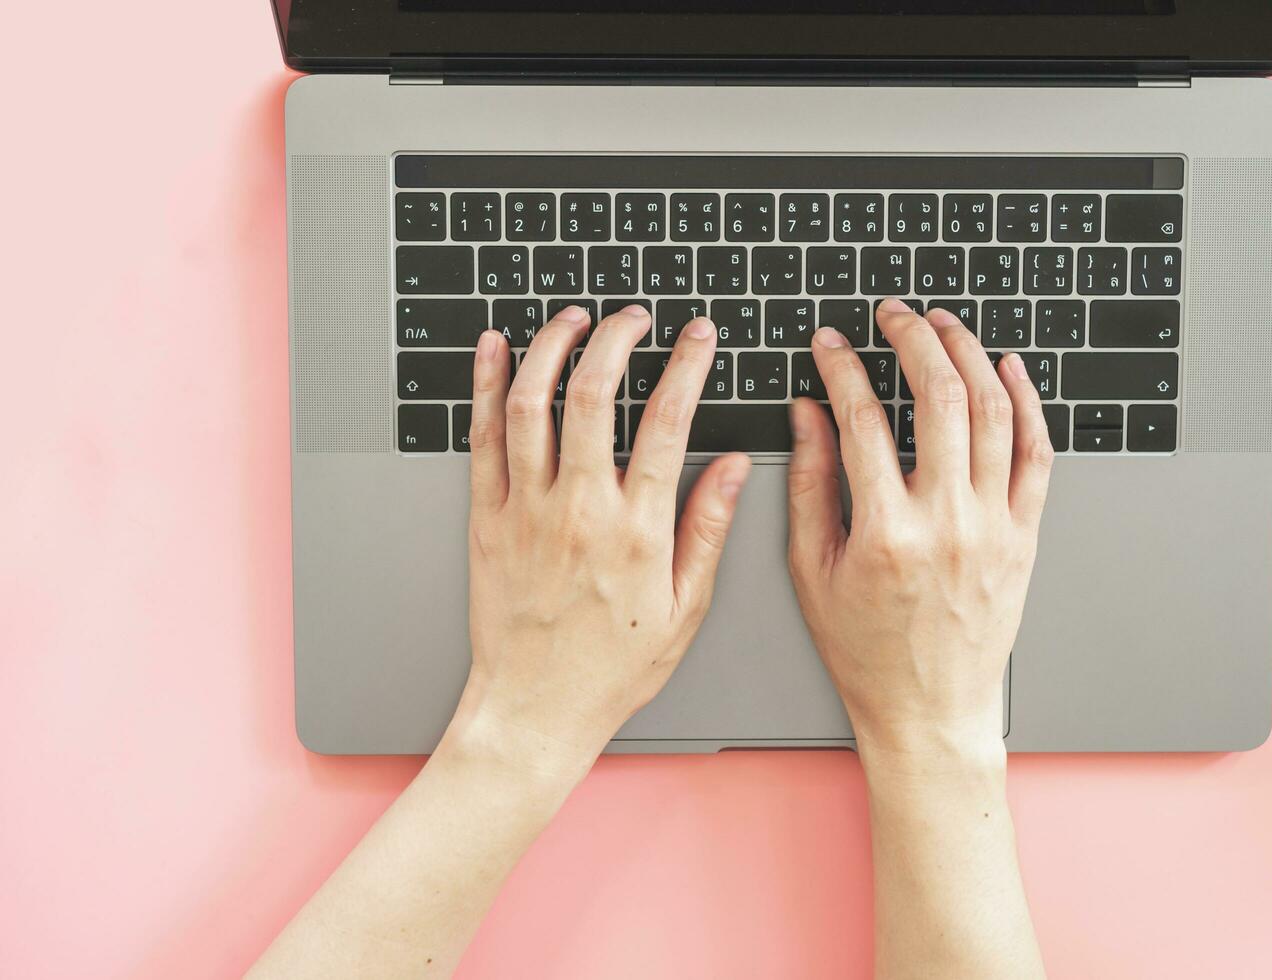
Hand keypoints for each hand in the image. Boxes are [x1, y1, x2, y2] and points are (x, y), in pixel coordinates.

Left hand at [458, 304, 749, 771]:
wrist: (533, 709)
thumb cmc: (610, 669)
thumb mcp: (684, 609)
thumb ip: (707, 530)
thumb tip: (732, 469)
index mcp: (636, 529)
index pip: (669, 422)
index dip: (687, 366)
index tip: (697, 336)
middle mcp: (578, 509)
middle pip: (596, 394)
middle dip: (617, 337)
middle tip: (633, 318)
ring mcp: (526, 509)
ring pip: (531, 402)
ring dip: (552, 346)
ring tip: (572, 319)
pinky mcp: (486, 517)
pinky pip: (482, 436)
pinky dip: (485, 384)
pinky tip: (494, 348)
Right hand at [786, 297, 1054, 760]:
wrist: (930, 709)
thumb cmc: (866, 650)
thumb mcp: (812, 571)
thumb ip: (810, 484)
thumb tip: (808, 413)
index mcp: (885, 532)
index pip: (862, 419)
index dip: (842, 368)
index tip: (830, 343)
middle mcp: (947, 522)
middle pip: (938, 398)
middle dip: (913, 338)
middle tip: (893, 315)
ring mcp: (995, 527)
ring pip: (993, 412)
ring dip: (968, 354)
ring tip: (944, 325)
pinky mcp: (1025, 536)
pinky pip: (1037, 453)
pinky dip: (1027, 402)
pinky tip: (1007, 369)